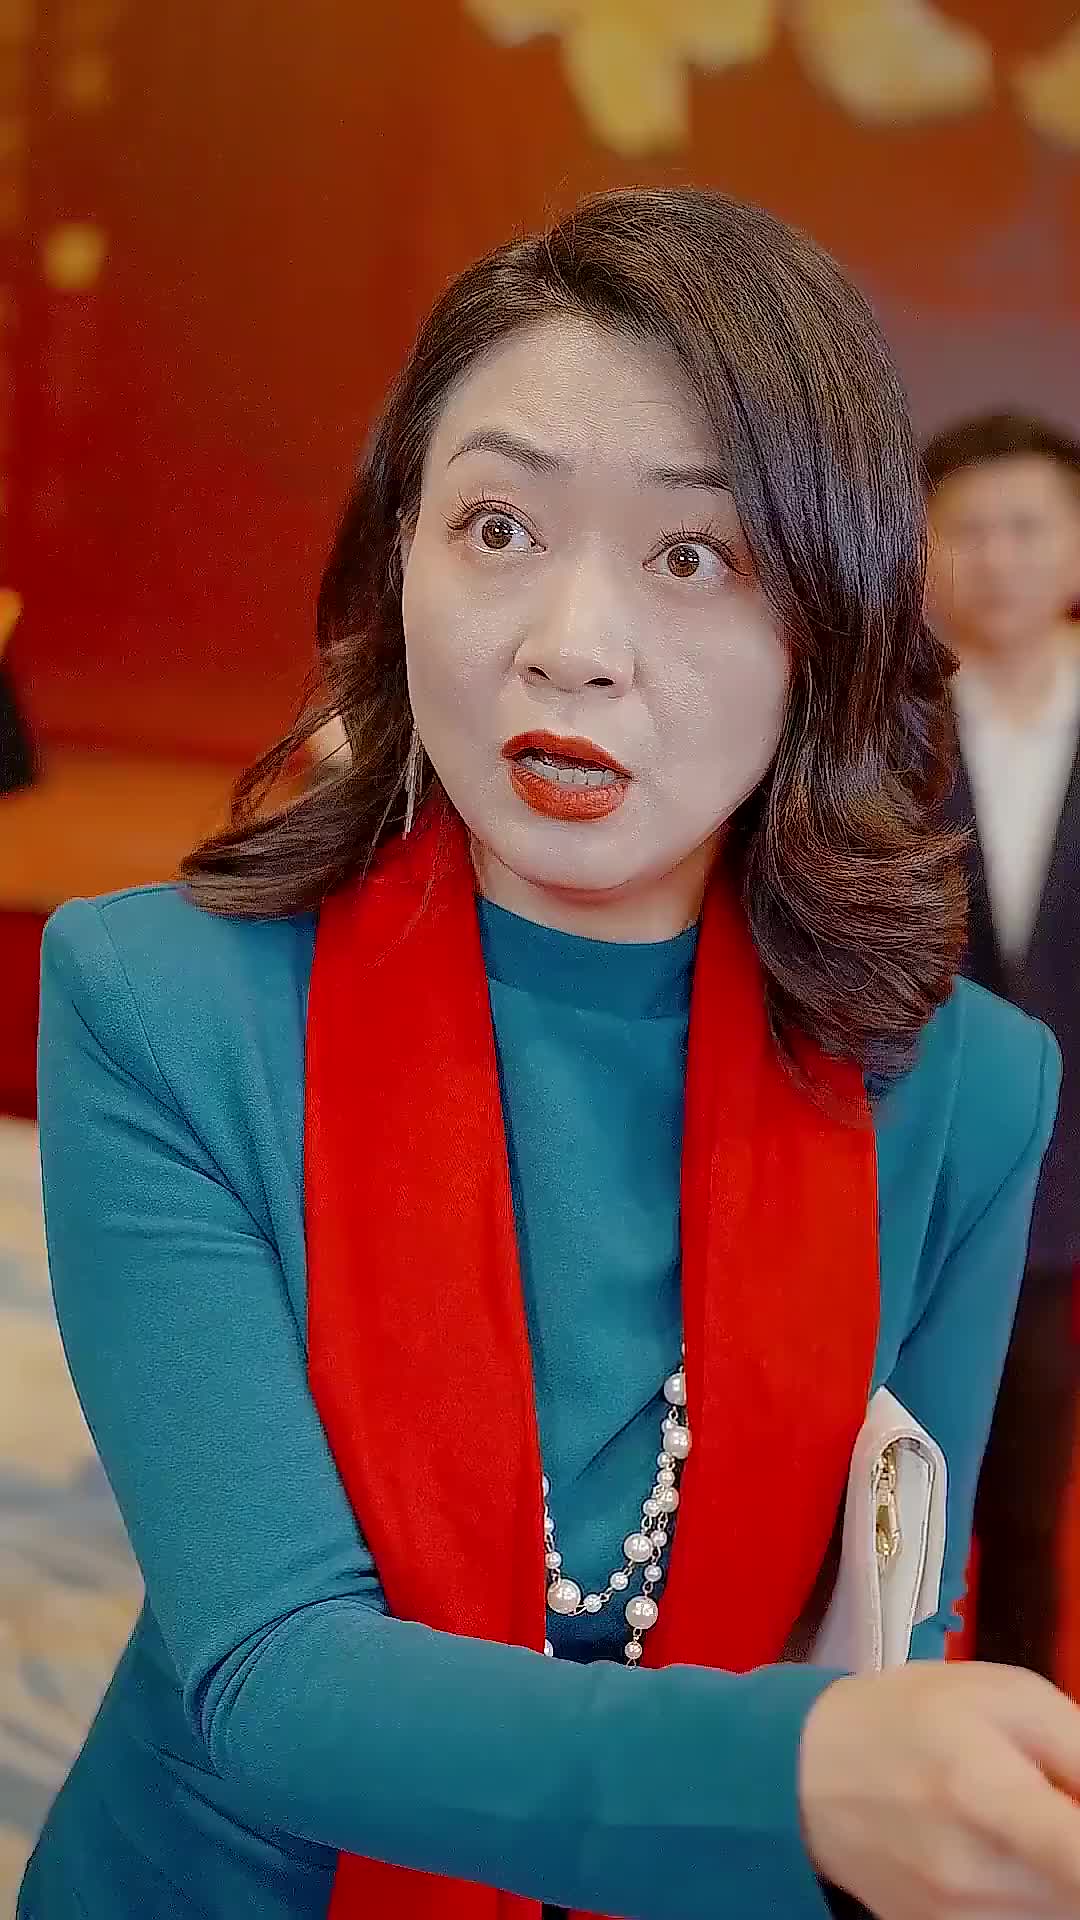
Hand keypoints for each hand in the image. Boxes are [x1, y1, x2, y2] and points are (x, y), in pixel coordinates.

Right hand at [800, 1662, 1079, 1916]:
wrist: (811, 1774)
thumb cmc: (917, 1716)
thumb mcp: (1005, 1696)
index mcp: (984, 1791)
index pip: (1076, 1854)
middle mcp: (973, 1874)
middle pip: (1076, 1891)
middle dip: (1079, 1841)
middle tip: (1057, 1804)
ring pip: (1060, 1911)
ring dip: (1064, 1875)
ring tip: (1031, 1826)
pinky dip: (1040, 1896)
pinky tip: (1013, 1859)